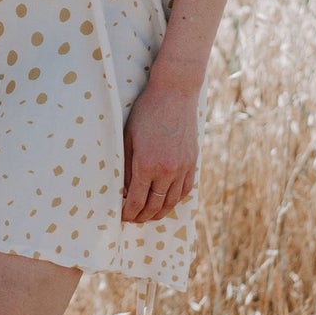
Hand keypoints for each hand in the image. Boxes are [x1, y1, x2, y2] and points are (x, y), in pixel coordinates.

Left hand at [121, 79, 198, 222]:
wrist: (174, 94)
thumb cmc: (146, 112)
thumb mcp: (128, 138)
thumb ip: (126, 167)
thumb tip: (124, 190)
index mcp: (146, 165)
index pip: (136, 201)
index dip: (128, 213)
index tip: (122, 217)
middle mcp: (167, 171)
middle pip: (154, 205)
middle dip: (142, 217)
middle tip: (133, 220)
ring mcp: (183, 168)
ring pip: (172, 202)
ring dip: (159, 212)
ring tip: (149, 216)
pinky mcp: (193, 162)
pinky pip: (185, 190)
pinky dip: (175, 200)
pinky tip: (167, 202)